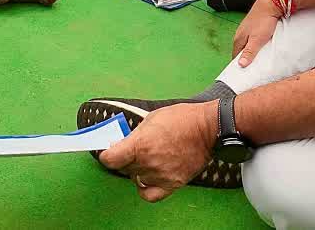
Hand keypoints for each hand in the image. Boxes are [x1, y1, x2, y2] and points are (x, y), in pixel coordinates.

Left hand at [99, 101, 217, 202]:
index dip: (107, 155)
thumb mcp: (151, 118)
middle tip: (134, 150)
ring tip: (147, 159)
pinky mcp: (172, 184)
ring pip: (136, 179)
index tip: (109, 152)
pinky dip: (145, 188)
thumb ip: (134, 135)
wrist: (208, 129)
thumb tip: (120, 145)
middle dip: (125, 159)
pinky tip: (148, 178)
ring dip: (137, 170)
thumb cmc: (182, 119)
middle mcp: (148, 163)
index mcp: (140, 145)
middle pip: (123, 168)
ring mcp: (160, 175)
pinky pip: (149, 195)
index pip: (110, 159)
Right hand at [232, 0, 282, 66]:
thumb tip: (240, 65)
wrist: (270, 4)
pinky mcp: (253, 26)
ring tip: (258, 59)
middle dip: (245, 59)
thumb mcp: (257, 40)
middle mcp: (240, 34)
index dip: (239, 65)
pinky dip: (255, 44)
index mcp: (238, 39)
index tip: (245, 74)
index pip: (235, 57)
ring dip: (251, 51)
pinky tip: (261, 46)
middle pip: (241, 51)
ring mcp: (246, 30)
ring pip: (247, 45)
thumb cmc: (263, 21)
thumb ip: (249, 53)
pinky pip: (252, 39)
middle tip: (253, 68)